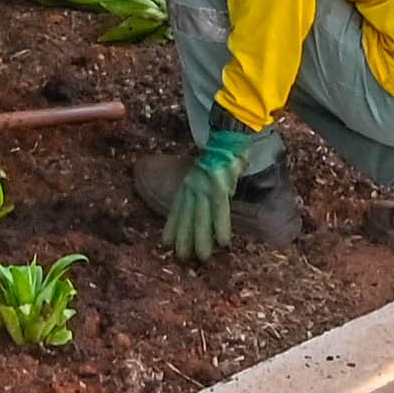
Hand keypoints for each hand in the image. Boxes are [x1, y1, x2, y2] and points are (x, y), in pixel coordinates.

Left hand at [157, 127, 250, 260]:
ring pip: (202, 218)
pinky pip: (220, 210)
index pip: (178, 209)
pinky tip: (224, 241)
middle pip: (188, 217)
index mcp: (190, 183)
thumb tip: (213, 197)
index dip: (172, 226)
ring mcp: (206, 188)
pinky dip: (222, 226)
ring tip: (202, 257)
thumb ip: (204, 185)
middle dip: (184, 238)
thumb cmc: (222, 152)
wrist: (228, 134)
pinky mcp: (220, 187)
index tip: (165, 242)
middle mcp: (194, 187)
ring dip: (202, 239)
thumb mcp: (206, 170)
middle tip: (181, 258)